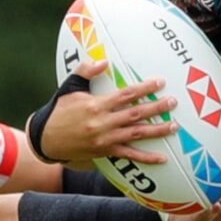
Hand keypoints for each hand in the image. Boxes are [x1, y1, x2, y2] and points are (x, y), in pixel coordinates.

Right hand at [41, 78, 177, 164]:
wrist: (46, 139)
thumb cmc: (59, 110)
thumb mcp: (70, 87)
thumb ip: (86, 71)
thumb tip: (104, 61)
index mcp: (96, 105)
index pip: (125, 95)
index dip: (144, 88)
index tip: (160, 82)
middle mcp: (103, 123)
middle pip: (136, 114)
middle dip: (157, 107)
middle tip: (173, 102)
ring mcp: (105, 139)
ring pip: (136, 134)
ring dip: (157, 130)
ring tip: (174, 126)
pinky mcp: (105, 152)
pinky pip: (129, 155)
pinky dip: (146, 158)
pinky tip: (162, 158)